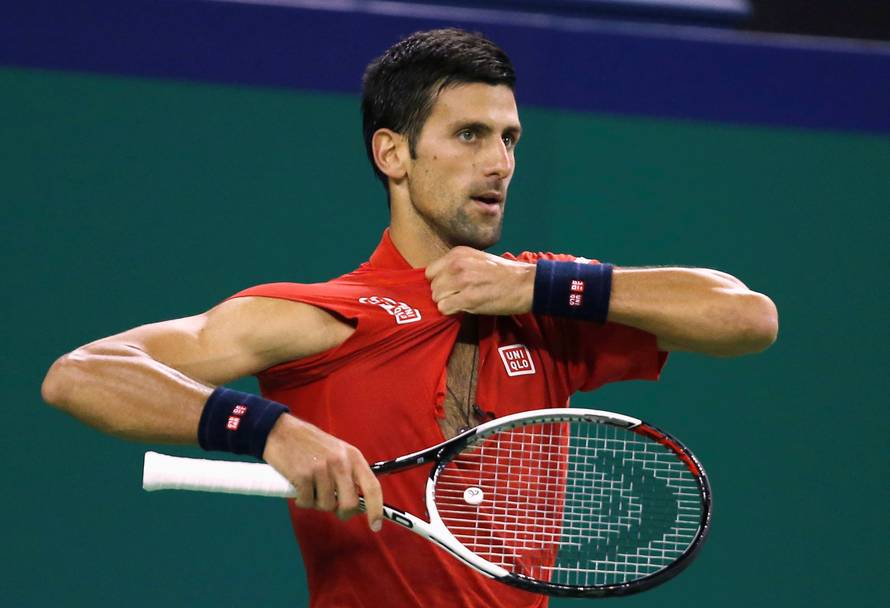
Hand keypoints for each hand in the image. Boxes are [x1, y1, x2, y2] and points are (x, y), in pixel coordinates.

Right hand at [262, 414, 382, 531]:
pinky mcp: (303, 475)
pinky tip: (298, 488)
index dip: (376, 509)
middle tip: (332, 507)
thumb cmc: (311, 444)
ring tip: (311, 488)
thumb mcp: (338, 452)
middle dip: (341, 512)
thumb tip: (356, 503)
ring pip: (326, 505)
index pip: (372, 486)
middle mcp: (340, 462)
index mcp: (353, 456)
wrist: (282, 431)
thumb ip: (348, 474)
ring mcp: (322, 469)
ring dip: (317, 503)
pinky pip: (307, 502)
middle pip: (349, 503)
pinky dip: (302, 501)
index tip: (375, 526)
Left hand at [425, 246, 534, 315]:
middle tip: (460, 297)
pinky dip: (452, 312)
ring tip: (465, 302)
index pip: (430, 271)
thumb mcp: (477, 260)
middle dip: (444, 295)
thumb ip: (458, 266)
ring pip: (437, 298)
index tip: (451, 288)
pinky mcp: (468, 298)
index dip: (439, 282)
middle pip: (433, 286)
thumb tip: (440, 279)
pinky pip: (444, 308)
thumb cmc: (505, 275)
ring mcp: (462, 280)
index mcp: (458, 253)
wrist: (526, 284)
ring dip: (448, 303)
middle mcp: (458, 264)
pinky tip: (467, 308)